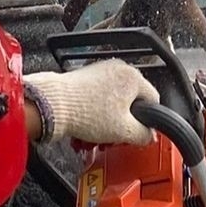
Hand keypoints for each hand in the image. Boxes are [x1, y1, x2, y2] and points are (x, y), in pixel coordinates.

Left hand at [24, 61, 159, 145]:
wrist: (51, 106)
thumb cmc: (85, 112)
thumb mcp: (123, 131)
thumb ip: (143, 134)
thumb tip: (149, 136)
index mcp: (133, 77)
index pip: (153, 100)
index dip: (147, 121)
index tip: (140, 133)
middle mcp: (117, 69)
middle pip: (130, 102)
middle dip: (123, 123)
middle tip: (116, 137)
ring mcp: (98, 72)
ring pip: (112, 103)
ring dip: (107, 122)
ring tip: (97, 136)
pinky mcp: (83, 78)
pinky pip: (96, 99)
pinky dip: (93, 114)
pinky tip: (85, 128)